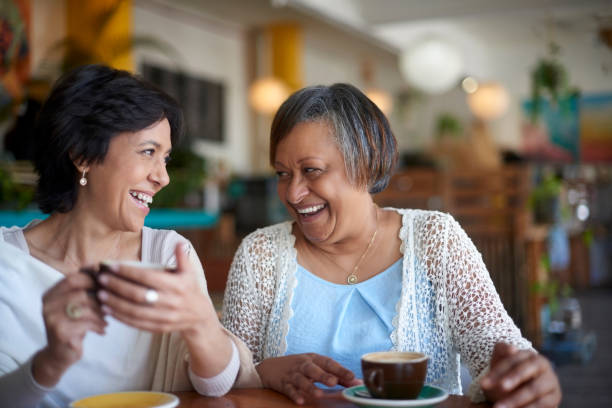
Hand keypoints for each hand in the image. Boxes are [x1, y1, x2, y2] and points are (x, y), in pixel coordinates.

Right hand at [33, 272, 106, 386]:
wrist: (59, 354)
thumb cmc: (73, 324)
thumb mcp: (76, 304)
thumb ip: (84, 287)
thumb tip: (101, 264)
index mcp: (50, 294)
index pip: (73, 278)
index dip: (92, 278)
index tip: (108, 283)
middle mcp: (47, 305)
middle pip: (80, 292)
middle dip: (100, 296)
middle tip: (111, 302)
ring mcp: (52, 319)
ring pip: (85, 308)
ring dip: (101, 312)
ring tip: (107, 318)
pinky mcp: (61, 333)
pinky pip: (87, 323)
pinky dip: (99, 325)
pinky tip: (103, 329)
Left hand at [96, 243, 216, 333]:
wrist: (199, 316)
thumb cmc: (189, 289)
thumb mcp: (189, 272)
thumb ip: (182, 257)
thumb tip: (178, 242)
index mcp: (178, 286)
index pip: (149, 278)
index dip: (129, 272)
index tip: (112, 267)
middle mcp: (171, 302)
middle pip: (139, 295)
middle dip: (118, 287)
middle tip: (102, 280)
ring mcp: (165, 317)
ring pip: (135, 311)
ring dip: (116, 303)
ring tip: (100, 295)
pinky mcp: (159, 328)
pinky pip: (137, 324)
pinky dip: (121, 318)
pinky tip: (109, 310)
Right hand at [256, 354, 361, 404]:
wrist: (270, 368)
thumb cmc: (298, 367)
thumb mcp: (315, 366)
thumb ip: (334, 374)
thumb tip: (355, 382)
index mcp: (313, 359)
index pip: (328, 363)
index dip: (340, 369)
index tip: (352, 377)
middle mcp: (303, 365)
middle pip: (313, 369)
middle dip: (324, 375)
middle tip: (334, 382)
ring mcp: (292, 374)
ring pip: (301, 380)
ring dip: (310, 387)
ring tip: (318, 394)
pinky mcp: (283, 384)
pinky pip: (289, 390)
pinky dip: (294, 395)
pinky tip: (300, 400)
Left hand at [480, 342, 561, 407]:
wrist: (519, 391)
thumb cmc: (507, 375)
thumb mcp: (500, 362)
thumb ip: (502, 351)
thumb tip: (512, 349)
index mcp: (528, 354)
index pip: (512, 361)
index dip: (497, 372)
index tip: (483, 384)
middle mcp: (543, 365)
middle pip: (526, 371)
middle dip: (511, 380)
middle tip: (499, 389)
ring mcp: (551, 381)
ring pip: (534, 390)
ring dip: (516, 400)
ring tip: (499, 407)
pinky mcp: (555, 397)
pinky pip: (542, 404)